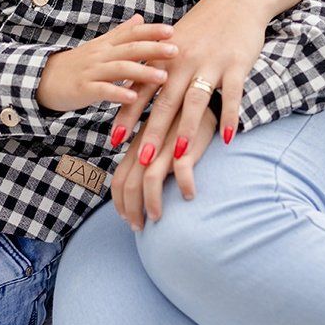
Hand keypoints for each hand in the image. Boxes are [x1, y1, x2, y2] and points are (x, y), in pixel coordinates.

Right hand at [37, 14, 178, 112]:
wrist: (42, 79)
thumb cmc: (75, 65)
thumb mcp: (98, 46)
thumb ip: (120, 33)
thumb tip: (140, 18)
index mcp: (106, 45)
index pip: (131, 33)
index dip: (150, 31)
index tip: (172, 30)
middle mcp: (100, 55)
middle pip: (129, 49)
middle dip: (153, 49)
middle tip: (176, 50)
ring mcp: (91, 71)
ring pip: (119, 69)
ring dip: (142, 72)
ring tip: (163, 77)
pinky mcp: (83, 89)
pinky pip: (102, 90)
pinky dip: (118, 93)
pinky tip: (134, 98)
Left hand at [107, 0, 272, 221]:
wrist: (236, 0)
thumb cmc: (201, 27)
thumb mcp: (172, 44)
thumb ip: (154, 69)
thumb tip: (128, 95)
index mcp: (164, 57)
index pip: (140, 91)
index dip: (126, 116)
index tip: (112, 141)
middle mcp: (183, 61)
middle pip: (164, 101)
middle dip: (152, 131)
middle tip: (142, 159)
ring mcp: (210, 63)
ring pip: (194, 100)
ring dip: (186, 129)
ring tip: (178, 156)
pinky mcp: (236, 65)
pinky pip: (232, 95)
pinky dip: (229, 117)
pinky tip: (226, 138)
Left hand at [112, 100, 217, 228]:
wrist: (206, 97)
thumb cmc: (181, 122)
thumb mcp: (158, 138)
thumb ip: (143, 156)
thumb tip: (133, 186)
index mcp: (138, 145)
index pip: (118, 178)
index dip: (118, 202)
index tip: (126, 218)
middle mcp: (149, 145)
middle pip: (129, 182)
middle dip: (131, 209)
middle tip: (139, 227)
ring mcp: (167, 143)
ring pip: (151, 179)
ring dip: (152, 203)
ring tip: (158, 217)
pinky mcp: (190, 139)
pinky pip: (183, 168)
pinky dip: (184, 185)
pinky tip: (190, 195)